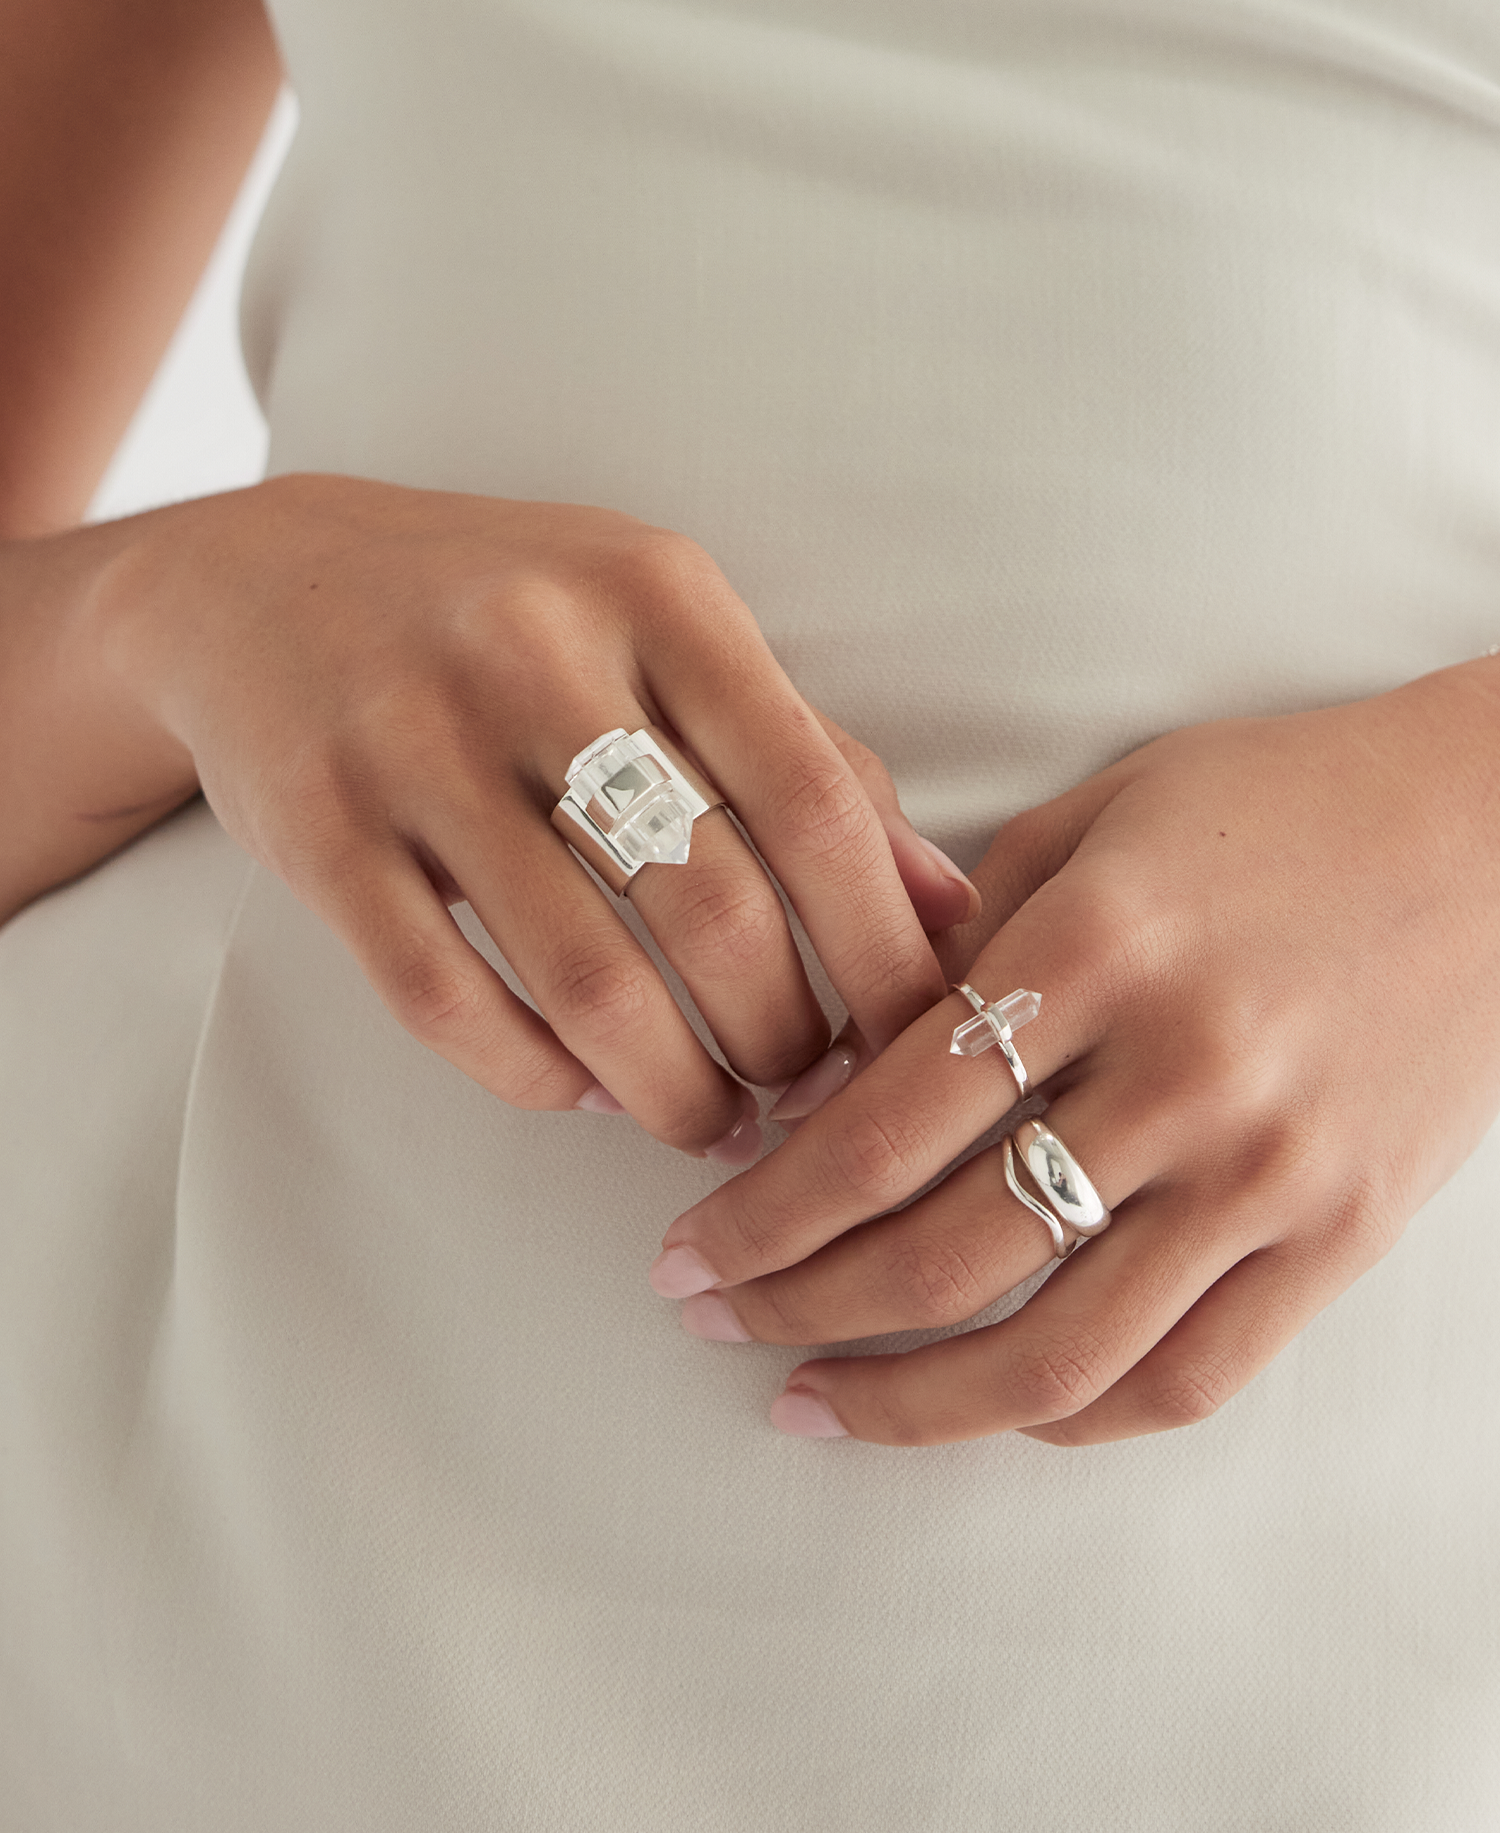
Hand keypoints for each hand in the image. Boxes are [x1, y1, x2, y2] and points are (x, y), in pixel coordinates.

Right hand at [105, 474, 972, 1156]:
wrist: (261, 582)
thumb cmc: (513, 615)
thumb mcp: (670, 631)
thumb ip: (812, 753)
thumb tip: (948, 907)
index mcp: (657, 594)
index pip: (816, 801)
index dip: (885, 952)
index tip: (917, 1042)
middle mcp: (537, 653)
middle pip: (715, 910)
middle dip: (786, 1041)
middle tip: (807, 1091)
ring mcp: (414, 741)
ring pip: (588, 982)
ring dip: (674, 1089)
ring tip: (712, 1119)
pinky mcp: (318, 830)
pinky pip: (449, 1004)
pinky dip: (537, 1077)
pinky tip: (585, 1090)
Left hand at [650, 662, 1499, 1442]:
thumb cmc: (1287, 801)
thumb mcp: (1106, 816)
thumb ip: (974, 930)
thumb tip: (847, 1053)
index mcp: (1099, 946)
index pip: (884, 1124)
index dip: (766, 1206)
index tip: (690, 1247)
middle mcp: (1180, 1071)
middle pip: (943, 1254)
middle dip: (797, 1302)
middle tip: (714, 1317)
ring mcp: (1269, 1169)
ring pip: (1057, 1353)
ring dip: (909, 1401)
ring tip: (813, 1401)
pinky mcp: (1340, 1234)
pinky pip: (1188, 1374)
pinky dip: (1072, 1416)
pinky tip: (989, 1407)